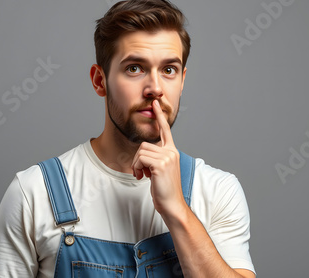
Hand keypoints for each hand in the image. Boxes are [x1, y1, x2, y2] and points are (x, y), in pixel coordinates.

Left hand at [131, 100, 185, 215]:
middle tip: (140, 173)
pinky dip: (136, 168)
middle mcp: (171, 151)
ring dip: (136, 165)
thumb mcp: (160, 170)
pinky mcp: (161, 164)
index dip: (159, 116)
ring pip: (140, 152)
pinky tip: (142, 178)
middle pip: (144, 145)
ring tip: (142, 176)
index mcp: (172, 151)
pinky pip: (140, 159)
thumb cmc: (164, 190)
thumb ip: (155, 158)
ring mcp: (167, 157)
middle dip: (137, 160)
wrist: (172, 205)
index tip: (155, 104)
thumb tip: (142, 154)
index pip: (165, 130)